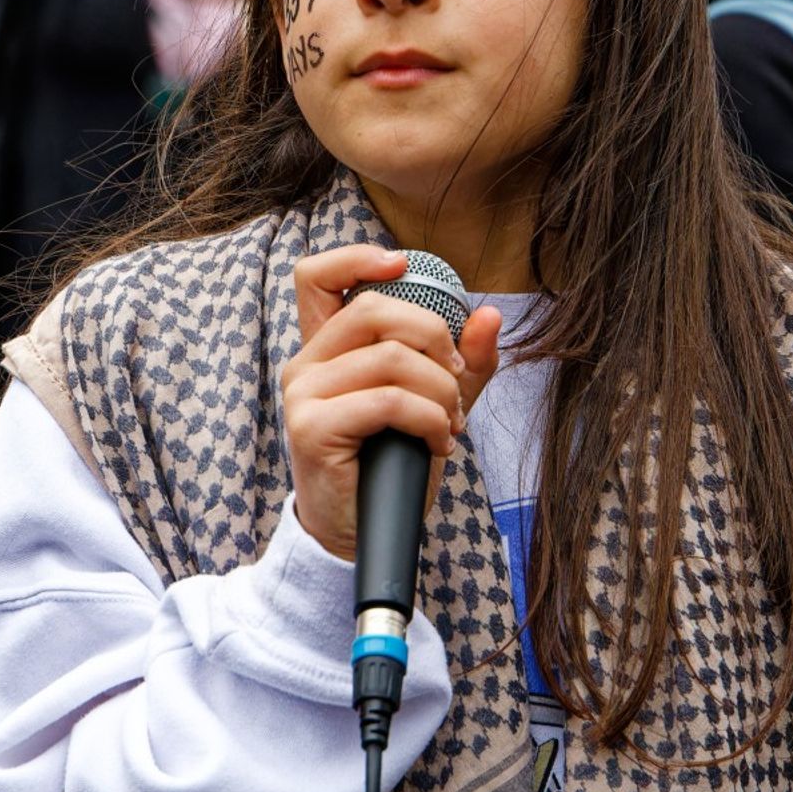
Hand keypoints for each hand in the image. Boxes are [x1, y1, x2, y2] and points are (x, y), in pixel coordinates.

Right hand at [281, 246, 501, 560]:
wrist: (365, 533)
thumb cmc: (393, 465)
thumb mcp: (436, 403)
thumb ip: (463, 362)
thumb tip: (489, 316)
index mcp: (327, 349)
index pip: (317, 277)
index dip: (357, 258)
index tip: (402, 266)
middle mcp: (305, 364)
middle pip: (373, 308)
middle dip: (434, 338)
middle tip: (456, 382)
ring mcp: (303, 395)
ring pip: (390, 358)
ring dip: (440, 391)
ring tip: (450, 424)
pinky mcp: (312, 428)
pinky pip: (389, 401)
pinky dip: (429, 420)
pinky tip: (438, 444)